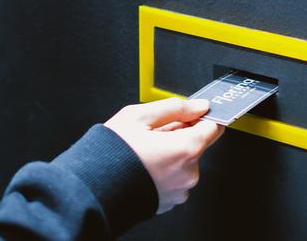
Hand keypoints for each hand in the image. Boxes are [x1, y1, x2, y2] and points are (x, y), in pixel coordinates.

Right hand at [104, 97, 223, 213]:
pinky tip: (144, 165)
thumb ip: (174, 107)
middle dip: (178, 135)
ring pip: (183, 162)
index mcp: (186, 149)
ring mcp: (179, 190)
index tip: (191, 113)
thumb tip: (198, 105)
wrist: (93, 187)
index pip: (214, 127)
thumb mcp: (139, 116)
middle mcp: (188, 173)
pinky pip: (174, 179)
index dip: (201, 117)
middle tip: (152, 133)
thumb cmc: (112, 152)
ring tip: (144, 151)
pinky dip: (163, 170)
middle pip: (196, 145)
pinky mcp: (170, 201)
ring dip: (170, 153)